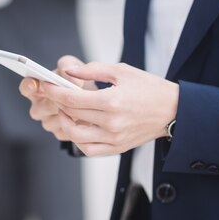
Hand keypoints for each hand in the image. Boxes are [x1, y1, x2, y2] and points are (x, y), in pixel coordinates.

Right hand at [19, 55, 93, 140]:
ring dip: (65, 114)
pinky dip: (74, 124)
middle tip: (65, 97)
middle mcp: (39, 107)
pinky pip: (63, 131)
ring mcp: (49, 122)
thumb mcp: (73, 66)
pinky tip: (84, 116)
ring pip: (51, 122)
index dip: (28, 86)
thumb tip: (68, 74)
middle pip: (38, 109)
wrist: (93, 95)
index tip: (35, 83)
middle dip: (53, 103)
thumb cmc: (77, 79)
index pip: (26, 88)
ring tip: (80, 106)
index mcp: (37, 88)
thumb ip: (68, 65)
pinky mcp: (60, 132)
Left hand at [39, 62, 178, 156]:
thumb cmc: (149, 88)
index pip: (72, 99)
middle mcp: (111, 122)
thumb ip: (92, 70)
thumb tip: (69, 71)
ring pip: (76, 136)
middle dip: (56, 104)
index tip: (44, 85)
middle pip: (71, 116)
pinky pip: (89, 149)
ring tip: (66, 111)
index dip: (53, 91)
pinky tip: (78, 127)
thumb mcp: (122, 71)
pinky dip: (78, 140)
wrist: (174, 110)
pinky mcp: (118, 148)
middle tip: (53, 95)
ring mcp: (114, 138)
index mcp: (112, 101)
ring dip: (65, 123)